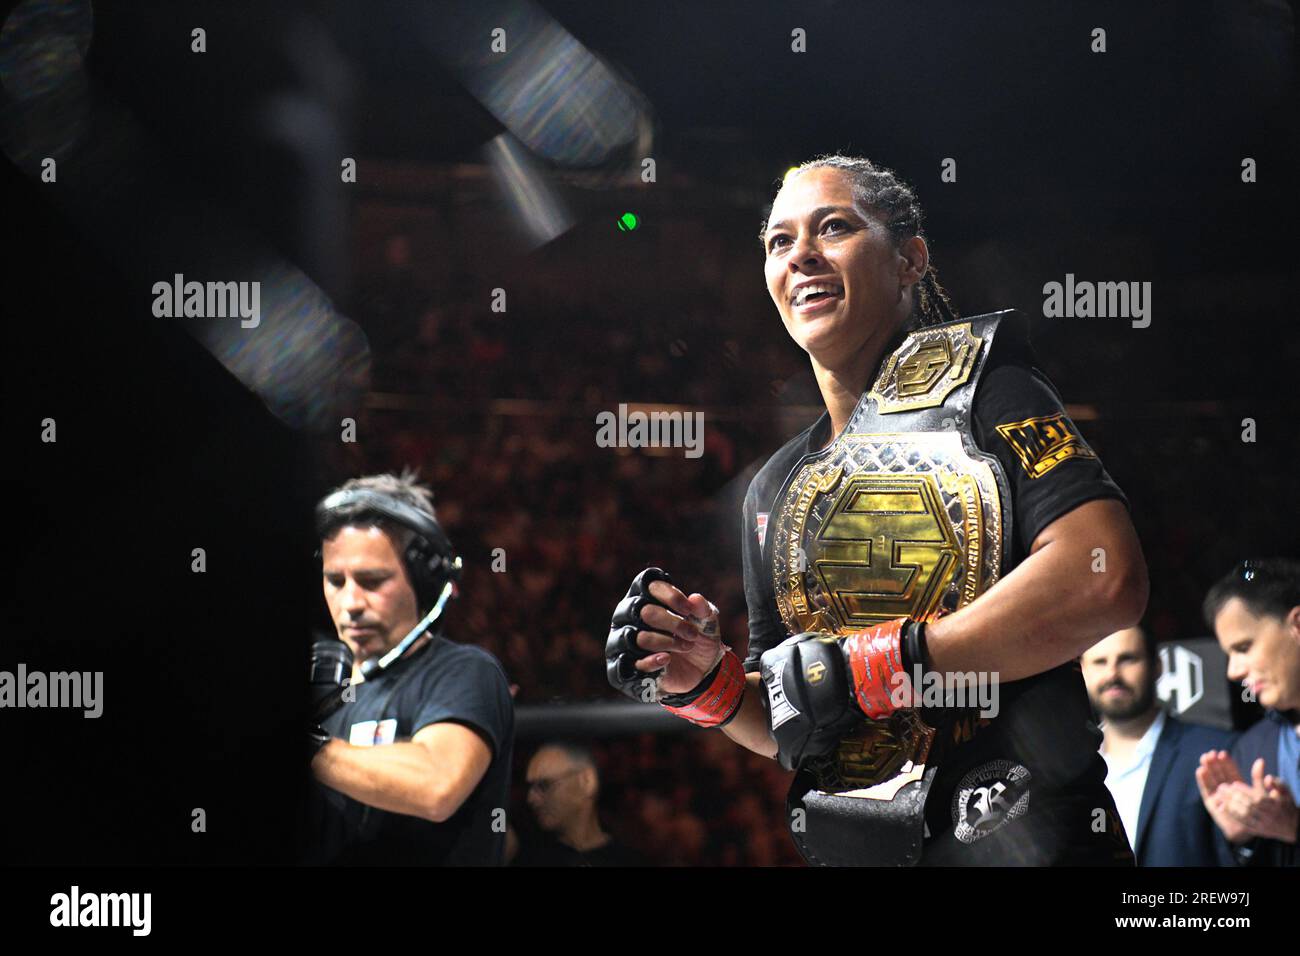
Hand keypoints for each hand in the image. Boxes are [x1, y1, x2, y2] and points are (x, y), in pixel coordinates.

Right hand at [606, 568, 724, 699]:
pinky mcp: (628, 665)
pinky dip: (653, 661)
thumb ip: (703, 609)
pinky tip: (666, 659)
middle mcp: (629, 615)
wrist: (700, 670)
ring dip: (668, 643)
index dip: (671, 596)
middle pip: (646, 612)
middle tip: (691, 633)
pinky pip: (635, 662)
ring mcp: (625, 640)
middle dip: (674, 623)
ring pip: (641, 637)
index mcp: (646, 597)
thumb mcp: (707, 622)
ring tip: (685, 647)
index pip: (649, 585)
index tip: (689, 610)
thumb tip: (695, 598)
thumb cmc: (698, 637)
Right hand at [1196, 750, 1250, 842]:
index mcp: (1237, 787)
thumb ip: (1258, 778)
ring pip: (1211, 779)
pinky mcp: (1211, 803)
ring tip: (1205, 758)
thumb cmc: (1254, 815)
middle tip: (1211, 754)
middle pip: (1219, 773)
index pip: (1231, 772)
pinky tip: (1201, 770)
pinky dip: (1202, 780)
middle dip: (1215, 763)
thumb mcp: (1258, 793)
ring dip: (1208, 768)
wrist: (1245, 832)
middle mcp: (1226, 790)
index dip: (1227, 763)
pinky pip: (1206, 789)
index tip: (1223, 754)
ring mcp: (1217, 795)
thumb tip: (1260, 761)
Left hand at [1221, 759, 1298, 843]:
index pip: (1257, 798)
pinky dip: (1232, 815)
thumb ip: (1277, 783)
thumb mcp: (1285, 792)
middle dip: (1233, 796)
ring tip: (1220, 795)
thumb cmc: (1286, 804)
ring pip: (1244, 815)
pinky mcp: (1257, 830)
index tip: (1234, 783)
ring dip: (1230, 804)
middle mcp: (1268, 815)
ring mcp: (1262, 824)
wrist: (1292, 826)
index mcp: (1274, 805)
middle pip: (1248, 806)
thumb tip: (1268, 777)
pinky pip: (1242, 823)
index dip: (1244, 790)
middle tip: (1221, 787)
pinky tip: (1223, 807)